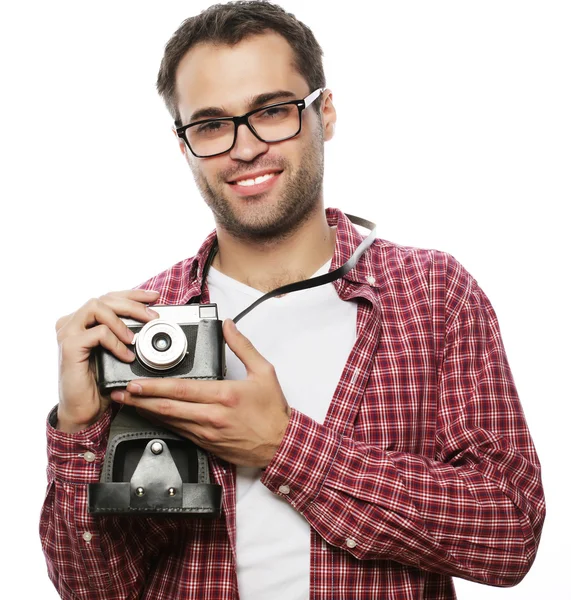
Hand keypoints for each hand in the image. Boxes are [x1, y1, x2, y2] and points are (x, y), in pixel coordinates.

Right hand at [55, 289, 159, 432]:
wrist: (84, 410)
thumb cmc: (100, 383)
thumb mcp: (118, 352)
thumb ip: (126, 334)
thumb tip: (152, 320)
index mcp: (83, 321)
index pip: (109, 297)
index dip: (133, 294)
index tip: (154, 297)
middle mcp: (72, 323)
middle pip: (105, 299)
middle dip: (133, 305)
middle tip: (153, 317)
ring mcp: (68, 332)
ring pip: (97, 307)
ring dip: (122, 320)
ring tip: (136, 338)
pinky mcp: (69, 346)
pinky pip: (98, 333)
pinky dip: (116, 342)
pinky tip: (126, 355)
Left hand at [111, 319, 290, 467]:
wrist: (281, 445)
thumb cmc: (273, 411)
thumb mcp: (264, 372)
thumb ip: (243, 346)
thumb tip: (228, 326)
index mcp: (224, 395)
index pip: (181, 390)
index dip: (154, 387)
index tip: (135, 383)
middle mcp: (212, 416)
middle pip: (167, 408)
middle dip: (140, 401)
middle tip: (119, 394)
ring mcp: (207, 433)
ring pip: (169, 422)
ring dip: (146, 412)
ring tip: (128, 404)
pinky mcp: (207, 444)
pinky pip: (179, 432)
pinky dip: (162, 423)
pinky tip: (152, 417)